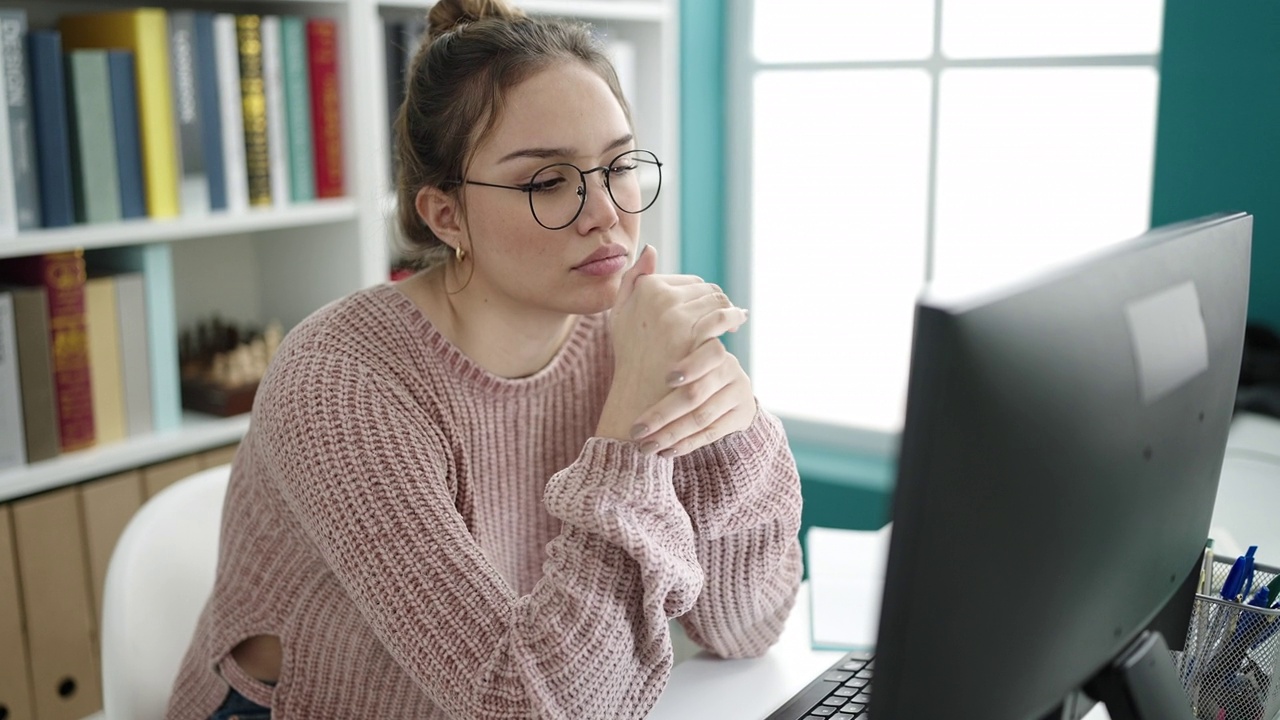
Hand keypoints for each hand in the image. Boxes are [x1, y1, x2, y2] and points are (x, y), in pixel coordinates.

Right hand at [596, 245, 747, 442]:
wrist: (638, 397)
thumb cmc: (630, 357)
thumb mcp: (620, 315)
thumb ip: (632, 280)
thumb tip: (651, 248)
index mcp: (645, 287)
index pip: (687, 281)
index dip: (699, 296)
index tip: (707, 308)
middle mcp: (659, 297)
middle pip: (705, 289)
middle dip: (716, 302)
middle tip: (729, 316)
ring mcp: (677, 316)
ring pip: (717, 301)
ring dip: (729, 309)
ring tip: (737, 319)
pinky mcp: (693, 334)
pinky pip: (722, 317)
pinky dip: (733, 319)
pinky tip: (737, 326)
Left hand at [630, 338, 756, 457]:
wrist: (724, 392)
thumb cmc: (689, 372)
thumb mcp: (683, 355)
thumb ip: (666, 352)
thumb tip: (628, 324)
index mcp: (715, 350)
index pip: (708, 355)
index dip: (690, 366)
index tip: (667, 378)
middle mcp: (731, 370)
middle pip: (696, 394)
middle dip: (662, 414)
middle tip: (636, 430)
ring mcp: (739, 394)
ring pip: (701, 418)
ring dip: (670, 435)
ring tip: (646, 446)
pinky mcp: (742, 416)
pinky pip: (712, 433)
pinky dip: (686, 444)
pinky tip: (666, 451)